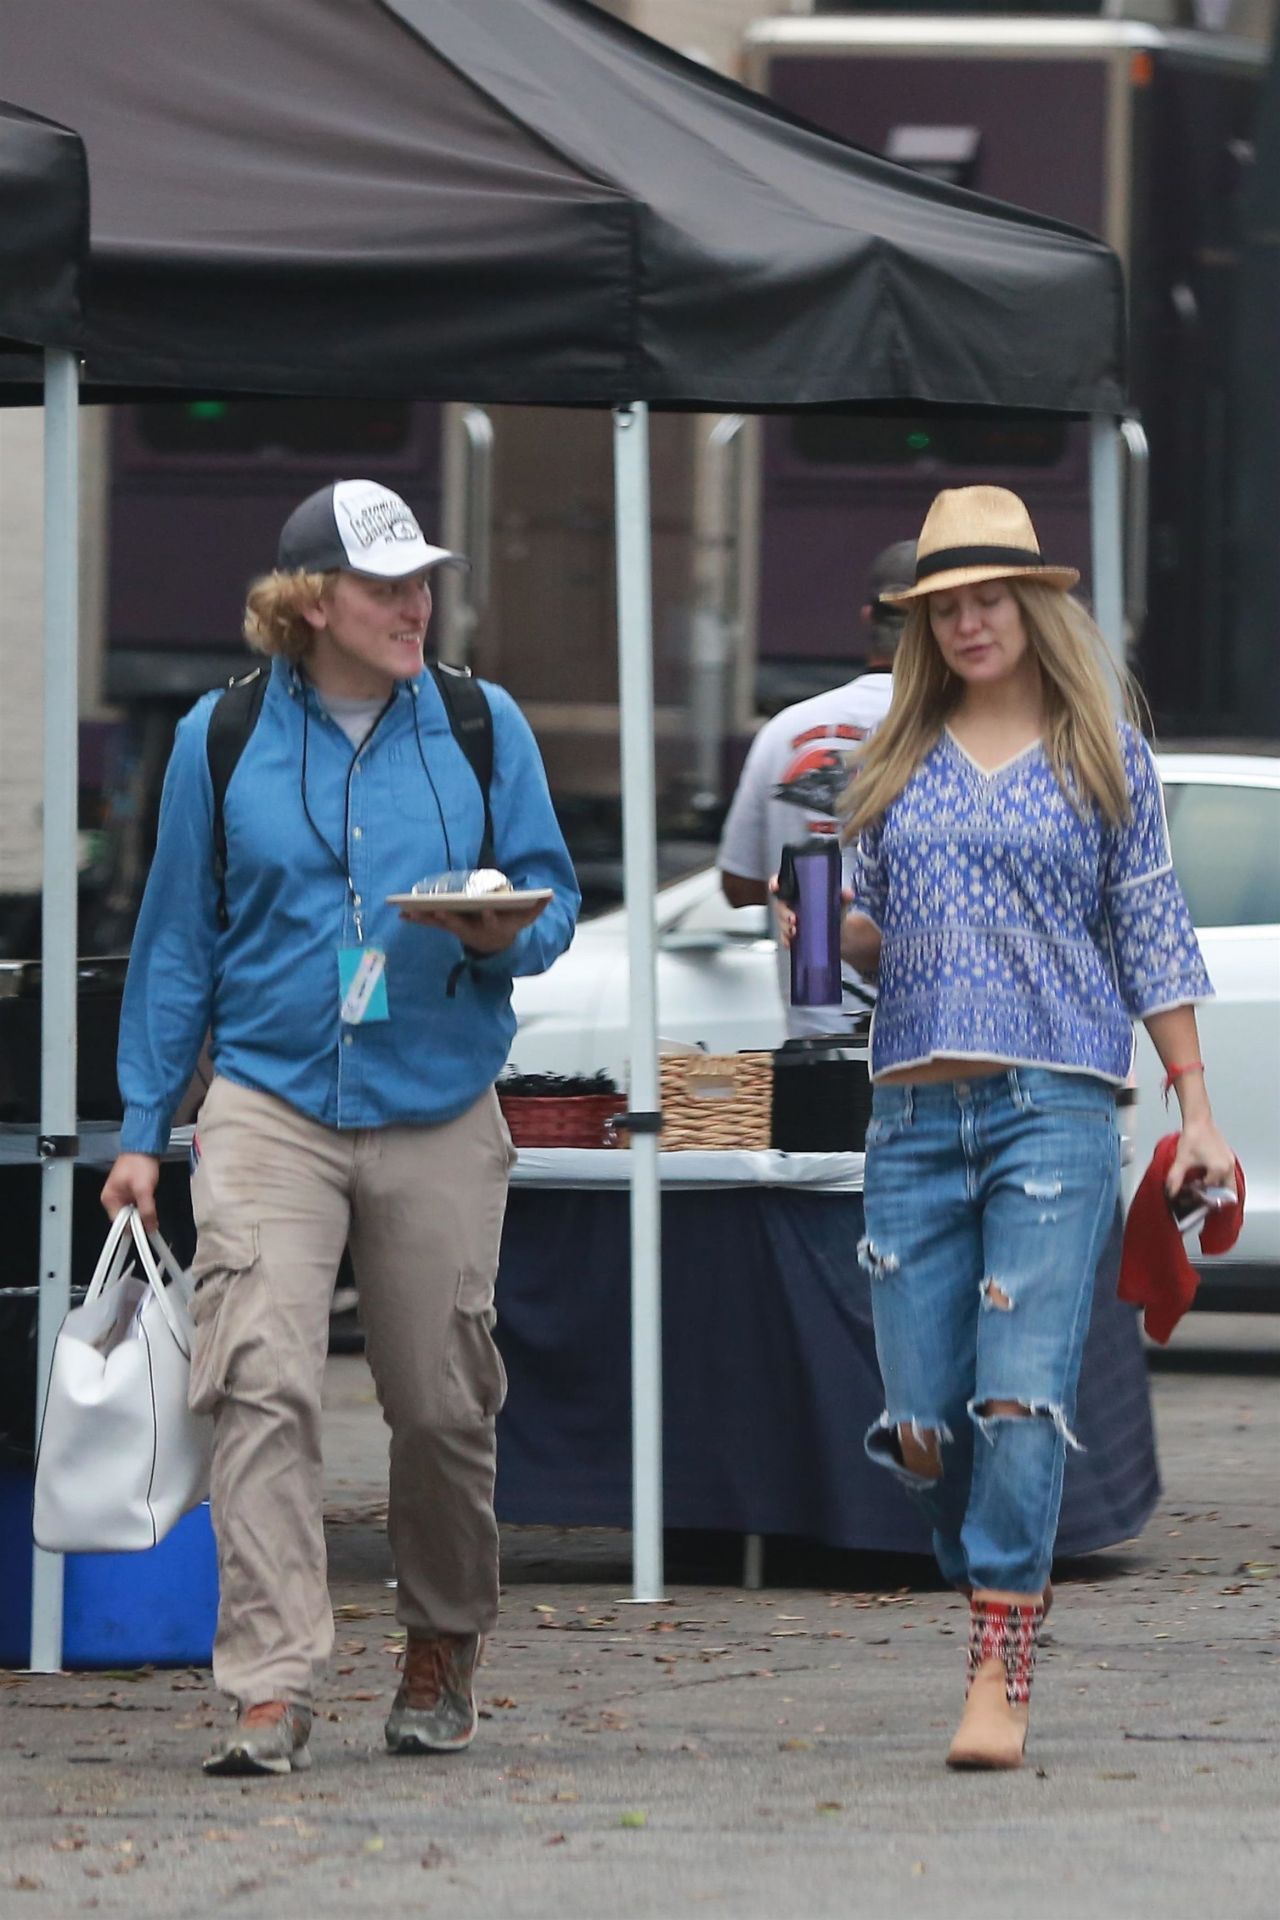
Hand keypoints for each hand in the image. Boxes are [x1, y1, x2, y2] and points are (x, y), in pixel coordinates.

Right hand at [101, 1153, 160, 1233]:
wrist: (145, 1146)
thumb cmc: (139, 1162)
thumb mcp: (144, 1189)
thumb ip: (146, 1209)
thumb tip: (149, 1227)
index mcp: (110, 1199)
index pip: (119, 1224)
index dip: (133, 1228)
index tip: (146, 1230)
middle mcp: (114, 1199)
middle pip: (127, 1220)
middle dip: (140, 1219)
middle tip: (152, 1216)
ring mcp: (122, 1195)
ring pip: (134, 1213)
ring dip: (144, 1211)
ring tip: (151, 1203)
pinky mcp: (131, 1192)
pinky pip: (138, 1205)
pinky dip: (145, 1205)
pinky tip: (151, 1200)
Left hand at [398, 898, 547, 952]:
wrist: (496, 945)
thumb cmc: (510, 923)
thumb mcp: (525, 917)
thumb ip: (537, 907)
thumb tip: (550, 896)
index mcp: (494, 926)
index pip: (493, 922)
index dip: (491, 917)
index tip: (488, 910)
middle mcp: (475, 930)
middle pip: (461, 925)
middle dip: (450, 918)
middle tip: (439, 910)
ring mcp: (459, 930)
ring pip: (442, 925)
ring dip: (426, 919)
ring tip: (410, 911)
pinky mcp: (448, 927)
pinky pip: (431, 924)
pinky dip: (417, 919)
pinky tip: (402, 914)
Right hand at [769, 880, 852, 950]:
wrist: (838, 930)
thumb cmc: (834, 910)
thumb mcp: (839, 901)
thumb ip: (842, 896)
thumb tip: (848, 894)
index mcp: (798, 890)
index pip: (782, 882)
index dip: (775, 883)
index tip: (776, 887)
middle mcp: (791, 903)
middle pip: (779, 905)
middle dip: (784, 913)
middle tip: (794, 919)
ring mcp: (789, 918)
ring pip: (780, 922)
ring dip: (785, 928)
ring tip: (795, 932)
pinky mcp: (790, 933)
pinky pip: (783, 936)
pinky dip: (786, 940)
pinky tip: (791, 943)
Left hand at [1165, 1115, 1237, 1201]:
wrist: (1199, 1121)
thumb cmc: (1193, 1137)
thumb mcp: (1182, 1160)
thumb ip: (1176, 1179)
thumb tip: (1171, 1192)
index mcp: (1219, 1169)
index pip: (1211, 1191)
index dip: (1199, 1195)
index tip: (1190, 1194)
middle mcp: (1228, 1167)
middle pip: (1227, 1192)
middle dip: (1215, 1197)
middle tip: (1202, 1196)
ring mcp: (1230, 1162)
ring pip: (1229, 1184)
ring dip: (1219, 1189)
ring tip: (1203, 1187)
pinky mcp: (1228, 1157)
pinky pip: (1228, 1175)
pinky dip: (1220, 1180)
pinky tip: (1206, 1177)